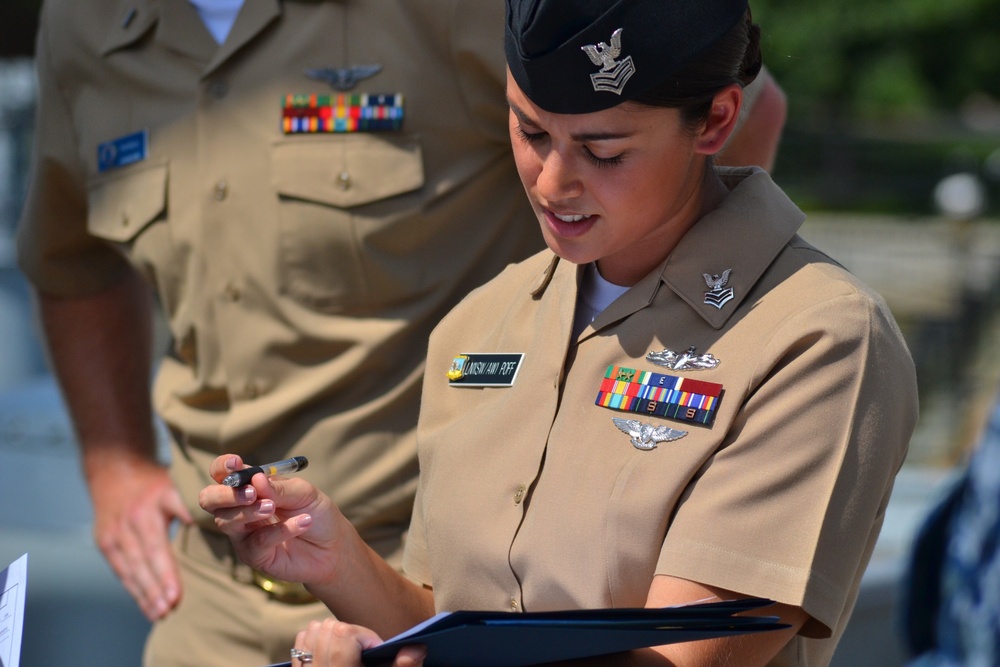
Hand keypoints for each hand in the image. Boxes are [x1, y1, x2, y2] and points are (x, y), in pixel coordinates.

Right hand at [88, 456, 191, 620]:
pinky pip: (121, 570)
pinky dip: (134, 589)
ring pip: (130, 570)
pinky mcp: (104, 542)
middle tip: (170, 609)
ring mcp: (113, 534)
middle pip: (142, 563)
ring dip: (145, 594)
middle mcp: (127, 525)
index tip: (176, 594)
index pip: (157, 549)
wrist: (114, 469)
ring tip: (160, 613)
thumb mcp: (174, 486)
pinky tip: (146, 605)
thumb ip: (187, 506)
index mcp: (147, 511)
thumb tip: (207, 523)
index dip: (166, 573)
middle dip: (155, 589)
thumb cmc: (152, 481)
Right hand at [198, 455, 348, 586]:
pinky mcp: (253, 555)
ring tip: (273, 507)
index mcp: (249, 487)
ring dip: (250, 511)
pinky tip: (302, 523)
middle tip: (252, 493)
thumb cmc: (316, 513)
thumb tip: (256, 479)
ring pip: (227, 521)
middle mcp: (240, 509)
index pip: (222, 473)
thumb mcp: (304, 493)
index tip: (236, 463)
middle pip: (209, 499)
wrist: (333, 547)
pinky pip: (257, 542)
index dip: (222, 467)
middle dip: (225, 494)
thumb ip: (280, 488)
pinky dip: (280, 530)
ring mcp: (243, 534)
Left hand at [291, 619, 425, 666]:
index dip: (365, 635)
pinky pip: (302, 642)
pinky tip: (332, 652)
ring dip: (332, 634)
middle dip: (351, 633)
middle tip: (364, 652)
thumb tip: (416, 646)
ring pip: (313, 631)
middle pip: (329, 629)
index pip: (344, 635)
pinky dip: (316, 639)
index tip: (376, 651)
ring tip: (348, 651)